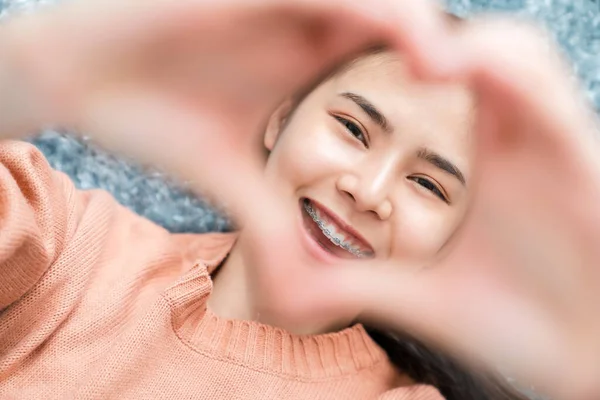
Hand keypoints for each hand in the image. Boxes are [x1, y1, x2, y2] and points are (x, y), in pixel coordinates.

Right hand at [2, 0, 445, 199]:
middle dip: (435, 50)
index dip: (430, 89)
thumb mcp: (226, 178)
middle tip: (476, 85)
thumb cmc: (151, 123)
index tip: (470, 126)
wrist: (74, 77)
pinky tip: (396, 32)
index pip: (387, 64)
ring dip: (405, 22)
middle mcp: (302, 25)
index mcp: (306, 66)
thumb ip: (271, 218)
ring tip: (444, 62)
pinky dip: (357, 5)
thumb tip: (306, 292)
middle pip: (391, 24)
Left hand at [347, 19, 599, 399]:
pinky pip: (546, 95)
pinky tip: (447, 65)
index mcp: (481, 158)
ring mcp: (551, 144)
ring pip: (516, 57)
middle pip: (475, 54)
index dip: (395, 55)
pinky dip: (501, 68)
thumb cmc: (517, 323)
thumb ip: (361, 283)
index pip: (442, 81)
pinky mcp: (583, 162)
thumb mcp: (424, 297)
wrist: (589, 357)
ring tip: (410, 48)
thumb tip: (288, 289)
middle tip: (367, 28)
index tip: (335, 49)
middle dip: (427, 36)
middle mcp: (517, 139)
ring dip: (465, 43)